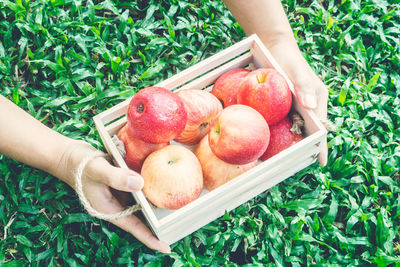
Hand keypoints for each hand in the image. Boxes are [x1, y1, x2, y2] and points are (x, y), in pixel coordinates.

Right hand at [62, 141, 170, 252]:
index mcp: (109, 210)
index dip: (150, 239)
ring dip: (155, 203)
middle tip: (180, 225)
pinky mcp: (121, 185)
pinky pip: (138, 189)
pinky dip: (148, 187)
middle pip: (141, 218)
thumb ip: (117, 177)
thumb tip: (140, 184)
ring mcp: (119, 196)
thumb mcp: (98, 170)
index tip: (167, 248)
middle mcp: (116, 206)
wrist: (69, 156)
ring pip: (141, 203)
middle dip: (158, 222)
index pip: (134, 228)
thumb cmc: (80, 166)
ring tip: (176, 205)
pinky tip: (162, 183)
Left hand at [268, 43, 328, 165]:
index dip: (322, 145)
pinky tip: (269, 141)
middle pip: (309, 131)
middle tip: (297, 164)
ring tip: (284, 159)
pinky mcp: (283, 105)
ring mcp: (295, 107)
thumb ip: (304, 86)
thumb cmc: (289, 59)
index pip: (321, 127)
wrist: (274, 48)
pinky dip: (279, 130)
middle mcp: (308, 106)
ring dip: (292, 141)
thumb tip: (311, 106)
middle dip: (305, 147)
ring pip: (295, 128)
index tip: (321, 162)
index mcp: (317, 101)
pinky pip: (282, 120)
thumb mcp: (297, 71)